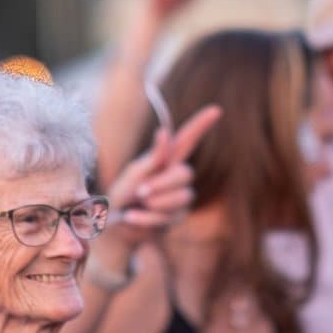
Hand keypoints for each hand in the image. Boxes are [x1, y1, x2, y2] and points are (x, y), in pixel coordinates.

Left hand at [104, 105, 221, 248]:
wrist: (116, 223)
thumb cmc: (124, 193)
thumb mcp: (135, 172)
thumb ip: (154, 157)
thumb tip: (164, 132)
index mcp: (166, 159)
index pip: (187, 139)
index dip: (201, 124)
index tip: (216, 109)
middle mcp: (177, 176)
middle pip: (185, 174)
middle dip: (161, 184)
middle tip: (140, 192)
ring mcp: (180, 196)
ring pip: (182, 197)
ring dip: (155, 201)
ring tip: (138, 204)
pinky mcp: (178, 216)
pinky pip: (169, 216)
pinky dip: (147, 217)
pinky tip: (134, 217)